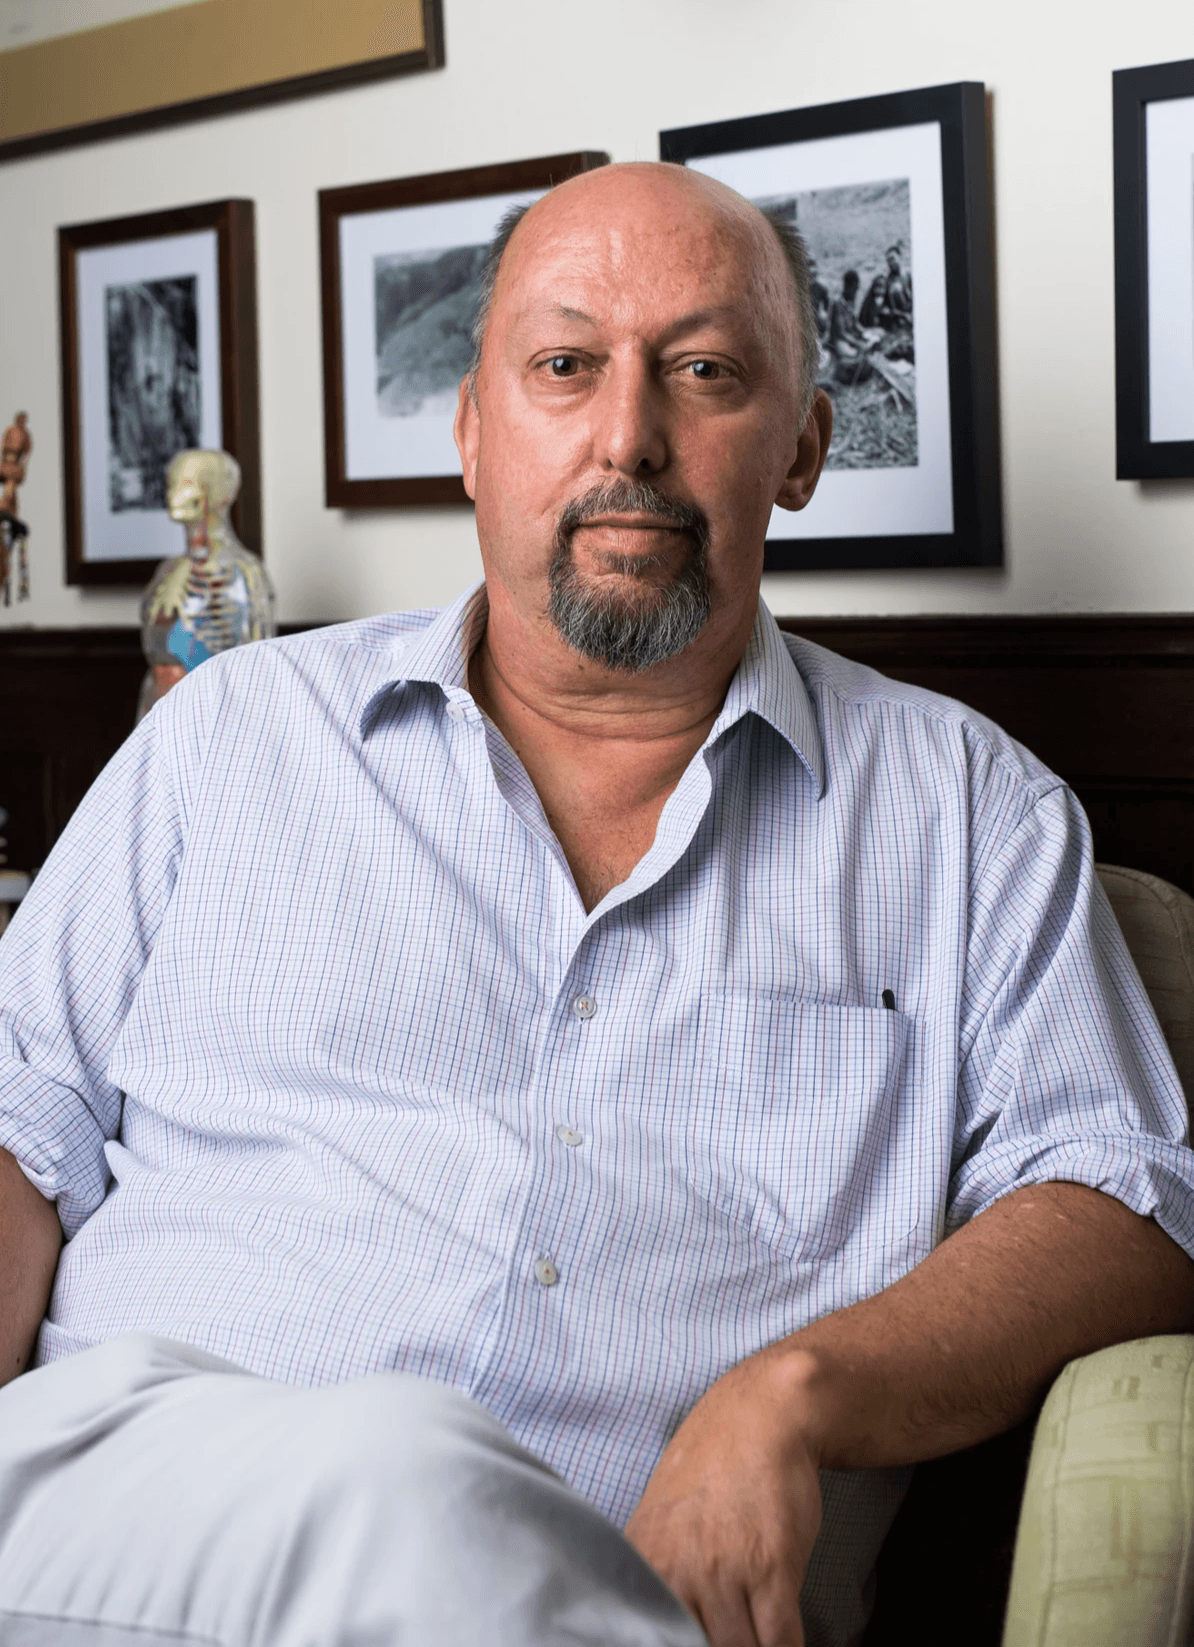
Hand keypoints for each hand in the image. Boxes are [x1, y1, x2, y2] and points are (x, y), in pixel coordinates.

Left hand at [624, 1348, 821, 1646]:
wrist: (761, 1417)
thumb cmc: (715, 1470)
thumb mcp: (663, 1521)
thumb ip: (659, 1578)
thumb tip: (661, 1625)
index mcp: (642, 1562)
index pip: (651, 1636)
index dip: (677, 1641)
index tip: (694, 1635)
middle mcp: (676, 1571)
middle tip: (729, 1633)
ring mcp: (723, 1571)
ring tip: (759, 1638)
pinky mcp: (771, 1568)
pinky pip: (781, 1642)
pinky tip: (786, 1643)